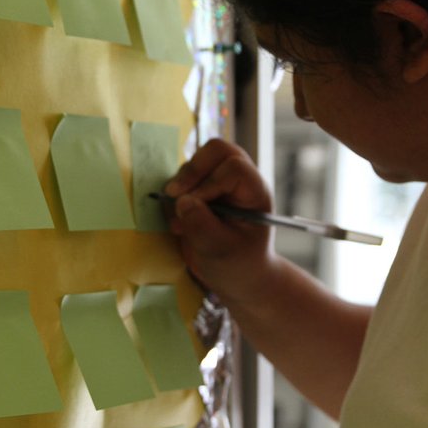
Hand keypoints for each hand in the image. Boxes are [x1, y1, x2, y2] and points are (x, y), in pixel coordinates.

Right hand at [164, 139, 278, 305]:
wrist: (237, 277)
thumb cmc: (239, 265)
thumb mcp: (221, 251)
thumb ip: (202, 226)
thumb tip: (182, 202)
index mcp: (254, 191)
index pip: (234, 167)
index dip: (210, 183)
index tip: (193, 206)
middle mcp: (239, 180)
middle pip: (216, 149)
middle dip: (192, 171)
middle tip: (174, 195)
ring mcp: (220, 181)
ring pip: (195, 162)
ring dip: (180, 187)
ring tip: (179, 224)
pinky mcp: (202, 189)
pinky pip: (182, 178)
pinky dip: (173, 196)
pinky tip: (177, 223)